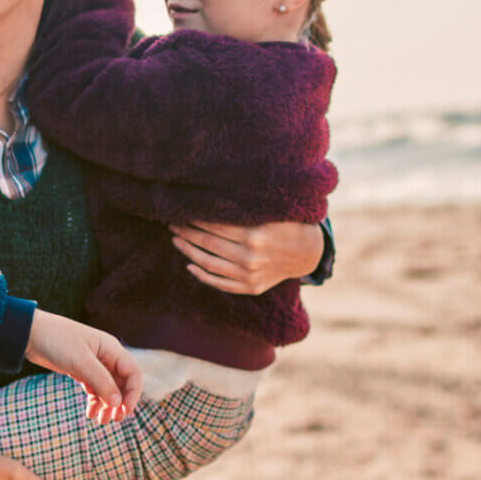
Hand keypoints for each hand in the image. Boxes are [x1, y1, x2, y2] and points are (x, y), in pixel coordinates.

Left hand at [23, 311, 142, 422]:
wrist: (29, 334)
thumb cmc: (57, 341)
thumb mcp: (81, 362)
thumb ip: (101, 381)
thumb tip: (118, 403)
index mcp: (111, 348)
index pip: (132, 373)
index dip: (133, 393)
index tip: (125, 410)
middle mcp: (106, 356)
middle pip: (122, 383)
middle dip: (120, 402)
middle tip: (115, 420)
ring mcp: (93, 364)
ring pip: (108, 389)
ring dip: (107, 405)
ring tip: (101, 421)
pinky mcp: (81, 371)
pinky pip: (94, 389)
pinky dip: (95, 401)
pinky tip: (90, 413)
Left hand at [169, 220, 321, 293]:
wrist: (309, 253)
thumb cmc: (288, 225)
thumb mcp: (273, 211)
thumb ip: (249, 205)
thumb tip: (216, 192)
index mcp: (254, 235)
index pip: (215, 225)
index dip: (195, 217)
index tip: (182, 209)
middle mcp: (249, 257)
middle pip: (207, 243)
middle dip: (186, 231)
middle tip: (171, 222)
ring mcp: (249, 275)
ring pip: (209, 264)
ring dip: (188, 251)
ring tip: (175, 239)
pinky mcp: (250, 287)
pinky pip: (220, 283)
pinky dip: (202, 276)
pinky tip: (189, 265)